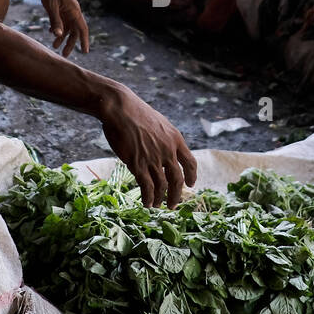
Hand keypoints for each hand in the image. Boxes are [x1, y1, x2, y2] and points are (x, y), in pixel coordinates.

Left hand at [29, 0, 88, 56]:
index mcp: (74, 10)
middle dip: (70, 43)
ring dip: (61, 36)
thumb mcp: (51, 6)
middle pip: (74, 30)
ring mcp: (66, 8)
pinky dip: (57, 27)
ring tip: (54, 46)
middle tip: (64, 55)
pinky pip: (61, 20)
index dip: (84, 41)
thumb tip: (58, 35)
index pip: (82, 29)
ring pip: (67, 26)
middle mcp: (72, 10)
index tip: (85, 52)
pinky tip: (50, 33)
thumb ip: (55, 21)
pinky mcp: (60, 6)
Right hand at [99, 86, 196, 207]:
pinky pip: (147, 187)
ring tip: (156, 205)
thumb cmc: (135, 112)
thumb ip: (163, 137)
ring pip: (162, 186)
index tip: (190, 184)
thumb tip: (162, 146)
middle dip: (176, 194)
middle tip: (173, 204)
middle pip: (177, 179)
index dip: (191, 176)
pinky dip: (148, 198)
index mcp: (175, 139)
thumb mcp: (158, 122)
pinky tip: (146, 203)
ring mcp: (153, 158)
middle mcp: (168, 151)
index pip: (190, 162)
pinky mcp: (138, 164)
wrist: (121, 108)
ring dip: (160, 198)